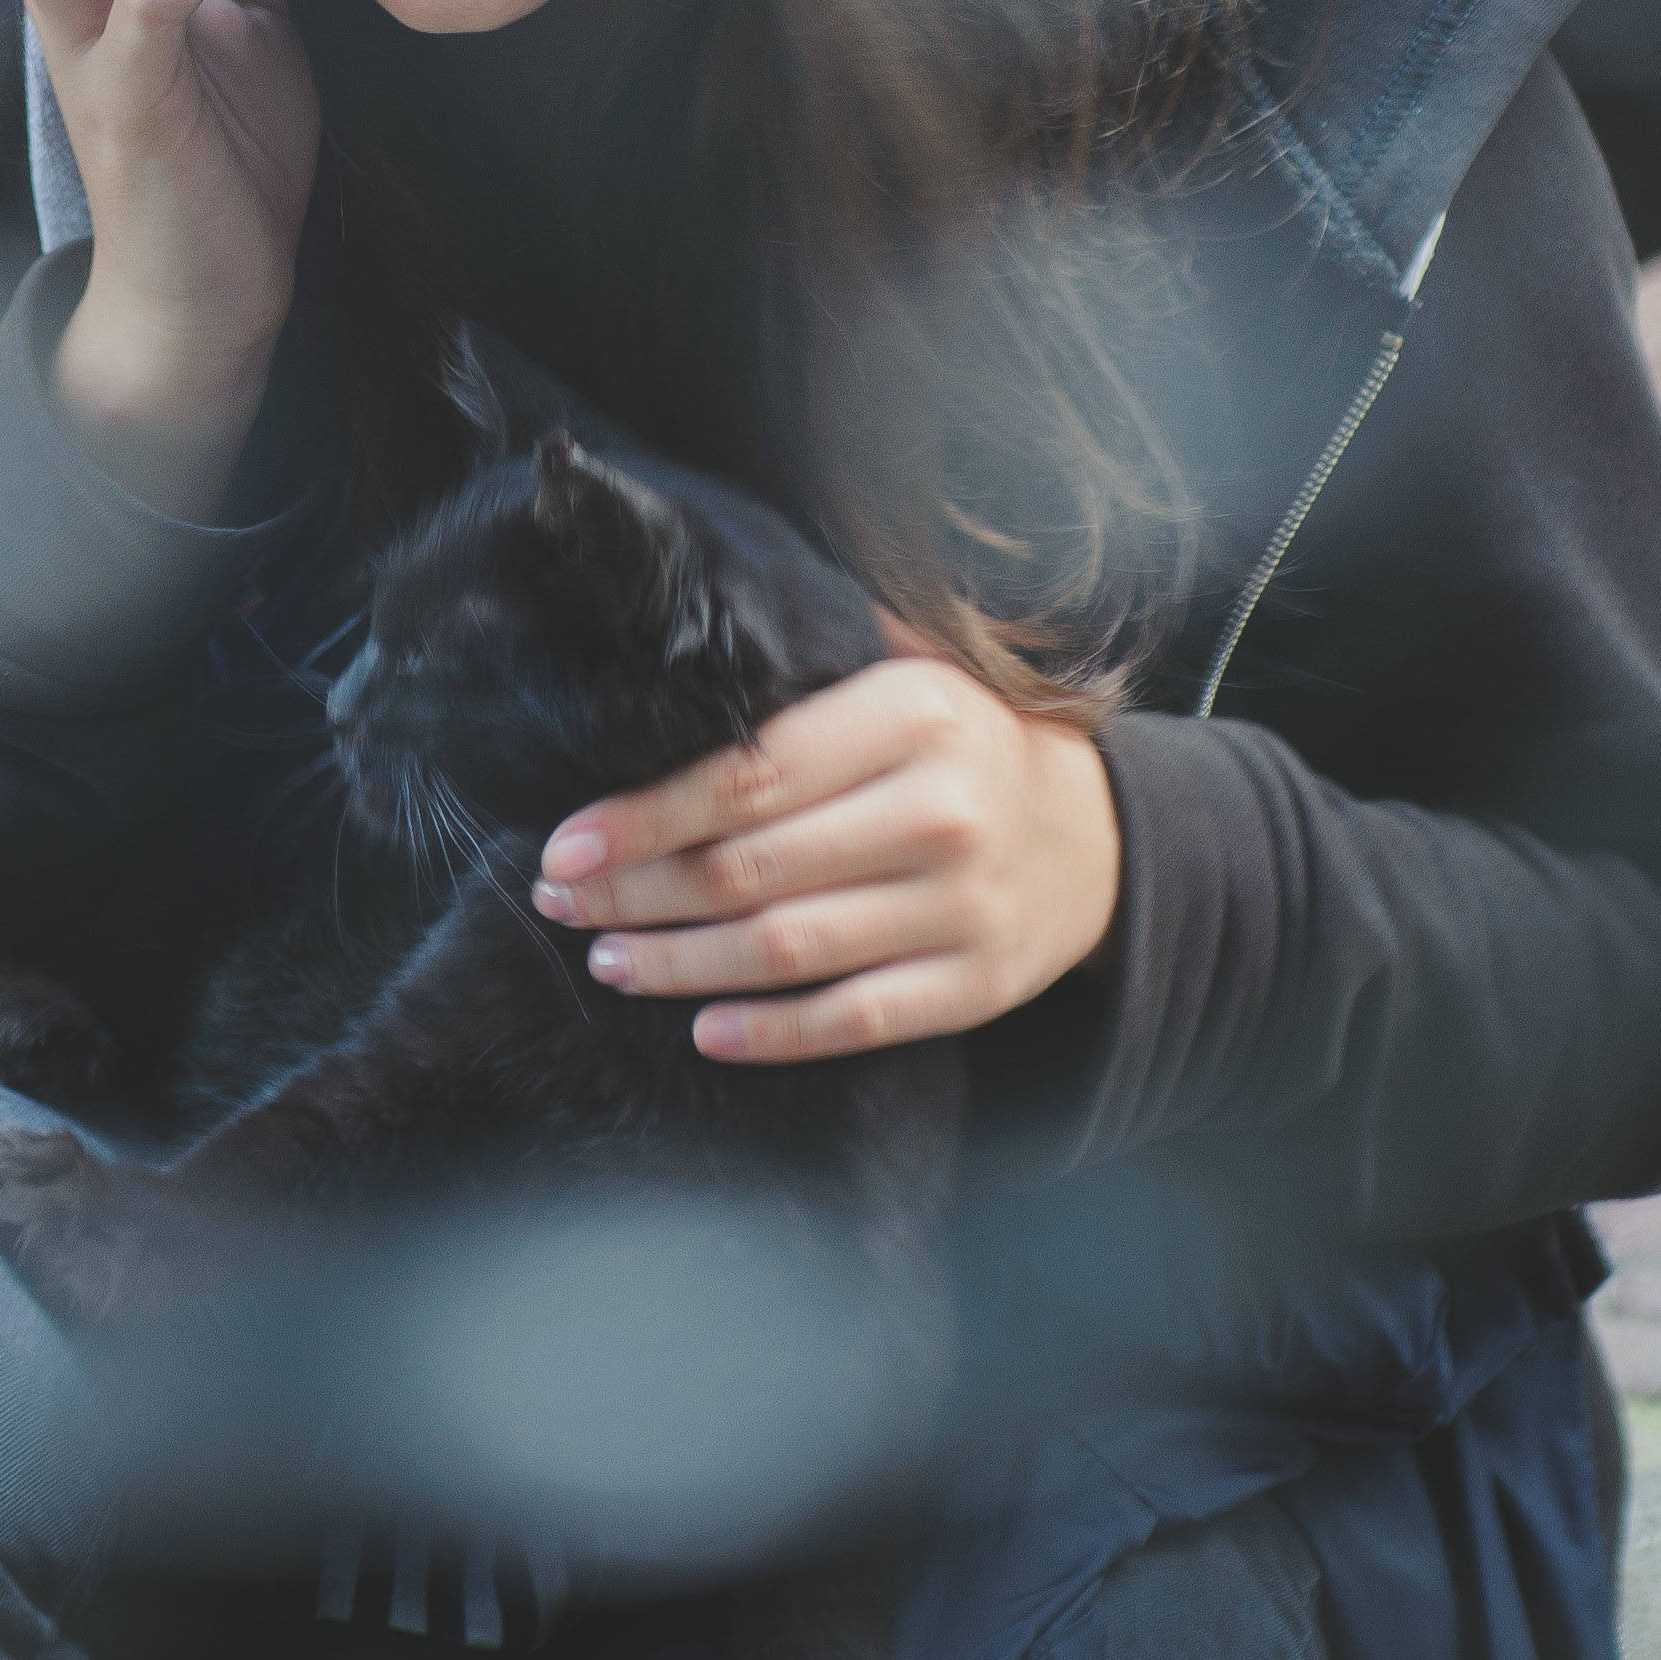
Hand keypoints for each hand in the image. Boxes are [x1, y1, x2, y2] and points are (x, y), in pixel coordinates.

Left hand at [528, 634, 1122, 1060]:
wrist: (1098, 836)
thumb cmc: (963, 743)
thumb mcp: (910, 665)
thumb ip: (814, 648)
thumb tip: (676, 625)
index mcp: (914, 715)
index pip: (749, 776)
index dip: (646, 817)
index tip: (565, 843)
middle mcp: (943, 811)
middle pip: (752, 868)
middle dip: (638, 892)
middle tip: (562, 901)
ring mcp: (963, 907)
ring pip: (790, 950)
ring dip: (681, 963)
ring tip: (608, 959)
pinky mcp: (975, 985)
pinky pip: (855, 1019)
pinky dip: (772, 1034)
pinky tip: (703, 1028)